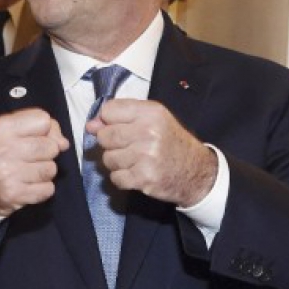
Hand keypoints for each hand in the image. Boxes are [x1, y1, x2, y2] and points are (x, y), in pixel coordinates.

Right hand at [0, 108, 69, 216]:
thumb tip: (63, 143)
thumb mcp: (6, 130)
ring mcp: (9, 174)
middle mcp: (3, 150)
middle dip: (46, 152)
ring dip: (44, 171)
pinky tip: (27, 184)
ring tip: (28, 171)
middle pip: (51, 146)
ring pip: (51, 169)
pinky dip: (42, 188)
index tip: (34, 137)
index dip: (44, 129)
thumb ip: (36, 127)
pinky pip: (48, 189)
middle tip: (30, 156)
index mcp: (0, 128)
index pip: (43, 120)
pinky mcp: (15, 195)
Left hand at [87, 99, 217, 206]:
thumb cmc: (170, 141)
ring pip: (107, 158)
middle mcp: (148, 132)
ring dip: (116, 162)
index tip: (117, 126)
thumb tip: (90, 125)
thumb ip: (121, 117)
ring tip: (133, 160)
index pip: (108, 110)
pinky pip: (115, 177)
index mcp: (150, 112)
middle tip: (126, 146)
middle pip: (104, 136)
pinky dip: (122, 178)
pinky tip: (136, 173)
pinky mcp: (144, 178)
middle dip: (109, 143)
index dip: (107, 120)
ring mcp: (146, 156)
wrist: (197, 171)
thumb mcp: (152, 119)